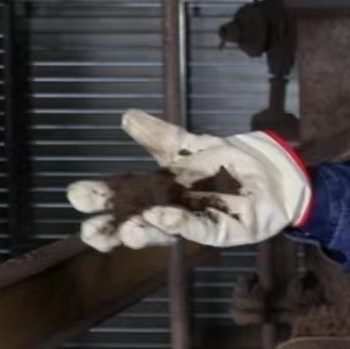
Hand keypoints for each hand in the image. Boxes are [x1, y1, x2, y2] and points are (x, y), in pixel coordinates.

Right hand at [67, 110, 311, 251]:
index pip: (124, 197)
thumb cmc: (228, 164)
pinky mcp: (222, 229)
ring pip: (164, 231)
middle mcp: (172, 212)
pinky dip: (181, 224)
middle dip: (112, 229)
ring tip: (126, 229)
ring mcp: (195, 223)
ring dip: (144, 231)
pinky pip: (199, 228)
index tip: (77, 195)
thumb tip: (127, 116)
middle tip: (90, 230)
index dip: (101, 199)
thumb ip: (161, 137)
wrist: (273, 175)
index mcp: (160, 192)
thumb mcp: (191, 147)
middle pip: (136, 223)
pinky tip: (164, 217)